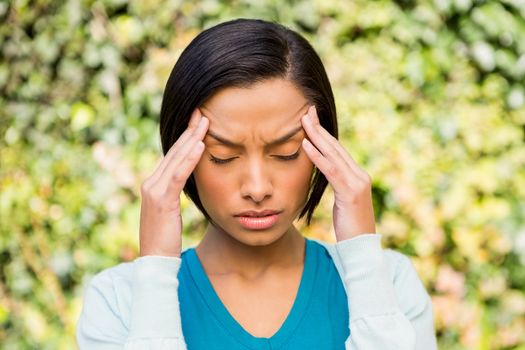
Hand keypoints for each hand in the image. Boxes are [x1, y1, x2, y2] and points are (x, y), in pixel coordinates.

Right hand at [138, 109, 208, 256]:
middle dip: (190, 131)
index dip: (186, 138)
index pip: (173, 156)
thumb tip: (187, 183)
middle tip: (203, 112)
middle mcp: (151, 182)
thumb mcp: (171, 212)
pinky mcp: (161, 200)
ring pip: (176, 159)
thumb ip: (175, 194)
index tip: (199, 122)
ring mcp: (153, 190)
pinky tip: (200, 146)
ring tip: (205, 122)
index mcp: (154, 184)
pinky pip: (178, 175)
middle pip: (174, 151)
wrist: (154, 261)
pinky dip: (189, 159)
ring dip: (192, 139)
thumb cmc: (166, 239)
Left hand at [301, 106, 375, 241]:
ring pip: (333, 155)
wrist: (362, 248)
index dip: (324, 134)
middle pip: (336, 147)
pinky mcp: (351, 193)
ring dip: (317, 136)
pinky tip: (306, 146)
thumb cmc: (350, 228)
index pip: (338, 150)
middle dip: (320, 128)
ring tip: (303, 122)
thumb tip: (328, 174)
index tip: (311, 120)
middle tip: (306, 111)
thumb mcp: (343, 203)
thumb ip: (338, 185)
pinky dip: (318, 157)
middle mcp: (359, 175)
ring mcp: (357, 183)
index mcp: (357, 176)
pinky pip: (331, 171)